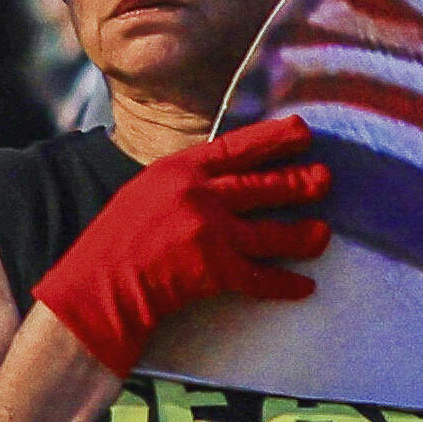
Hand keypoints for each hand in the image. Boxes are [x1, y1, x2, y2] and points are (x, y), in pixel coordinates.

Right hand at [28, 115, 331, 373]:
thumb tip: (219, 178)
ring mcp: (209, 232)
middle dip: (299, 183)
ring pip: (271, 233)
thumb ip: (182, 183)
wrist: (96, 289)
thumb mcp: (143, 194)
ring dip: (302, 236)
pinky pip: (261, 278)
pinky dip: (285, 285)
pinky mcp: (215, 270)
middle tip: (326, 180)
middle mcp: (198, 195)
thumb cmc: (112, 245)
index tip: (303, 132)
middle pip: (261, 186)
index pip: (236, 147)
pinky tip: (305, 287)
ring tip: (323, 234)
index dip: (274, 139)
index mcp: (178, 170)